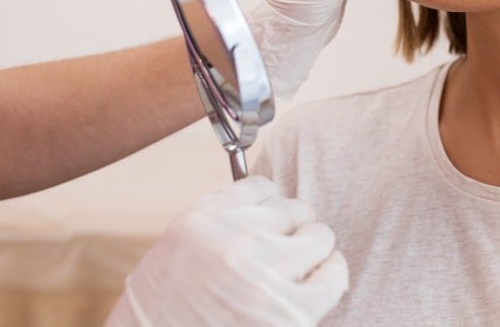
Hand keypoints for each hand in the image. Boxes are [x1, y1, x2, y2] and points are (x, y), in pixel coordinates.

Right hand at [105, 176, 348, 326]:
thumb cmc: (167, 303)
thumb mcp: (182, 241)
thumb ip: (224, 214)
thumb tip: (273, 200)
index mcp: (205, 220)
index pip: (261, 187)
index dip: (265, 207)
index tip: (261, 222)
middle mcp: (236, 242)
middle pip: (294, 209)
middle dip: (290, 227)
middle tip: (277, 250)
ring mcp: (265, 279)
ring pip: (319, 237)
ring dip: (313, 249)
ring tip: (297, 266)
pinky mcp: (289, 315)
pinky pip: (333, 277)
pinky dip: (331, 274)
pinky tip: (318, 280)